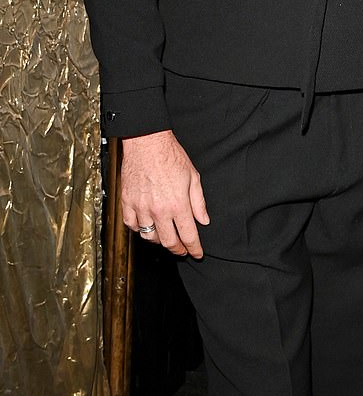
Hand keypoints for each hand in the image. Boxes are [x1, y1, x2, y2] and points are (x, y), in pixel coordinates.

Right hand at [121, 129, 209, 257]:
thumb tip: (203, 220)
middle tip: (182, 249)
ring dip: (159, 240)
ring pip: (149, 237)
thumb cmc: (170, 155)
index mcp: (178, 204)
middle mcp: (159, 210)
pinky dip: (139, 229)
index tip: (196, 253)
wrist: (147, 142)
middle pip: (169, 242)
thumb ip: (199, 202)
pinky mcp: (127, 202)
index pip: (188, 236)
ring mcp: (141, 207)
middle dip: (178, 249)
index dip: (194, 248)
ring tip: (166, 236)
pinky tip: (146, 225)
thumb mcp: (193, 177)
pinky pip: (132, 225)